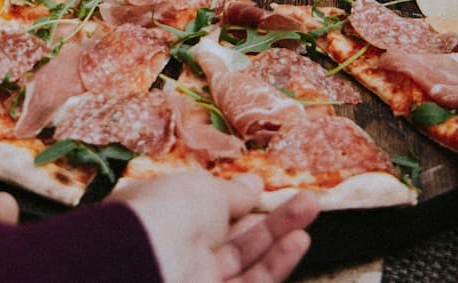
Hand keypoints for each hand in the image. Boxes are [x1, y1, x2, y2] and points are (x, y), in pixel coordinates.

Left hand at [110, 173, 318, 281]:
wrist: (146, 266)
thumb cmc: (165, 215)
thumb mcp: (202, 190)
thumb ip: (232, 193)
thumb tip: (252, 185)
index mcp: (159, 216)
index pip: (200, 209)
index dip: (233, 199)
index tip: (261, 187)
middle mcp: (176, 251)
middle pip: (230, 236)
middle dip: (268, 216)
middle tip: (306, 198)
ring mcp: (194, 281)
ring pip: (245, 260)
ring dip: (279, 236)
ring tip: (311, 207)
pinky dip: (276, 264)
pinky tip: (300, 240)